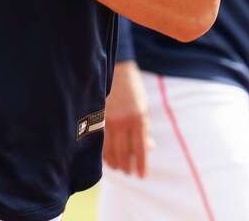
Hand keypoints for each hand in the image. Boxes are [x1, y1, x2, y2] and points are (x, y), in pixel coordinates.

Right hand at [102, 61, 153, 176]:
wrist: (117, 71)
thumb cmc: (134, 91)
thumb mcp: (144, 109)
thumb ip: (145, 129)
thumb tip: (149, 148)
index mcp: (139, 119)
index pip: (140, 149)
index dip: (140, 164)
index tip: (141, 175)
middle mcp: (124, 121)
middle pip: (124, 152)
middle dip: (126, 166)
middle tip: (128, 173)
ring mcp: (110, 120)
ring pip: (111, 149)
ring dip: (115, 162)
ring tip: (118, 168)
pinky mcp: (99, 118)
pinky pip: (101, 140)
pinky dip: (104, 152)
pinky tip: (107, 158)